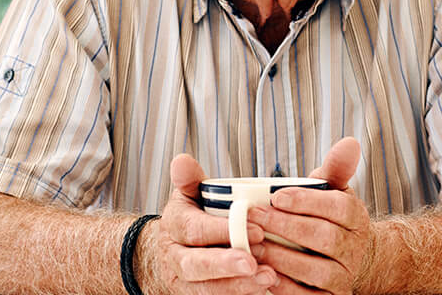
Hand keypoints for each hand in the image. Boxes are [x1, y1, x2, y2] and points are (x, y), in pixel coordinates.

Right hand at [145, 154, 279, 294]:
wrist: (174, 249)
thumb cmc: (191, 216)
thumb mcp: (188, 193)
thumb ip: (190, 178)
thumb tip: (182, 160)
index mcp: (174, 225)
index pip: (194, 230)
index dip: (222, 231)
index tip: (256, 230)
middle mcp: (175, 257)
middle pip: (195, 266)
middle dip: (226, 265)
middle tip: (255, 264)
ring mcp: (184, 281)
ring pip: (206, 289)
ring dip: (237, 286)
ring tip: (268, 278)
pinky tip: (263, 290)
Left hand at [247, 137, 375, 293]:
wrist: (346, 258)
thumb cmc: (328, 216)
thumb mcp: (332, 189)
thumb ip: (336, 167)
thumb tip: (350, 142)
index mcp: (356, 217)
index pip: (338, 208)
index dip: (306, 201)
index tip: (276, 195)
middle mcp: (355, 249)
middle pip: (324, 238)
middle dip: (286, 227)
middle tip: (254, 217)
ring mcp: (344, 277)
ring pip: (314, 270)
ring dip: (280, 257)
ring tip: (252, 244)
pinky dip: (284, 287)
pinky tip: (263, 272)